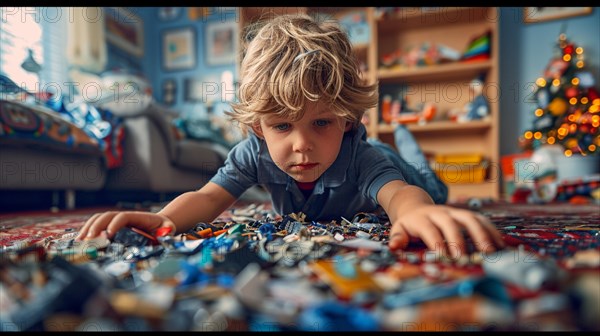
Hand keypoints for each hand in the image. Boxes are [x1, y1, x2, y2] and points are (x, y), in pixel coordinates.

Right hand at [75, 211, 175, 240]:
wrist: (161, 224)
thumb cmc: (164, 228)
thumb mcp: (168, 229)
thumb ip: (167, 231)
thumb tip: (164, 233)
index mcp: (138, 217)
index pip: (122, 217)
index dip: (114, 224)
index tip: (108, 235)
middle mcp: (125, 217)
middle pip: (106, 216)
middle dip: (96, 226)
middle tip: (88, 239)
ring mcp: (117, 221)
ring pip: (99, 219)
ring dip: (88, 228)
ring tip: (80, 241)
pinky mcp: (113, 227)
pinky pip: (97, 225)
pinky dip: (88, 231)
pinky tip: (81, 241)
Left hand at [387, 205, 504, 257]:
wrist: (415, 205)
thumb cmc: (408, 224)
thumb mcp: (398, 229)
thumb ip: (397, 238)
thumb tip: (394, 247)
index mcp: (422, 218)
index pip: (430, 230)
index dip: (438, 242)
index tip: (445, 257)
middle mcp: (439, 213)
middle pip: (451, 223)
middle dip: (459, 240)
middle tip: (465, 257)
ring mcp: (454, 212)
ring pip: (470, 218)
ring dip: (482, 234)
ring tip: (492, 251)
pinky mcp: (465, 214)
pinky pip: (481, 219)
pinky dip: (491, 231)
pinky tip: (501, 245)